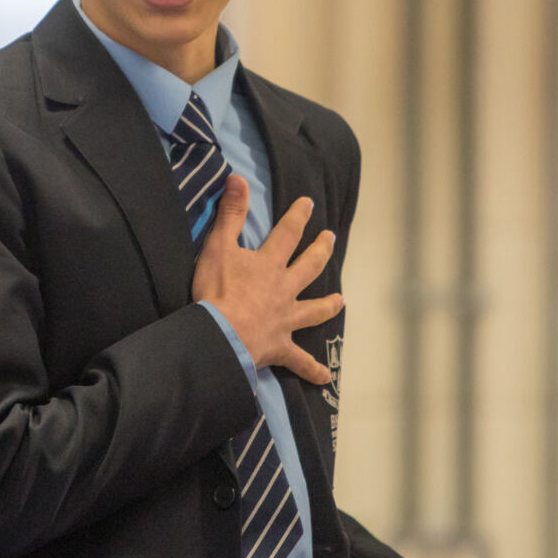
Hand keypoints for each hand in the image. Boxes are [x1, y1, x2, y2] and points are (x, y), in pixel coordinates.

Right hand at [191, 175, 342, 385]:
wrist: (220, 335)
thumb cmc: (216, 292)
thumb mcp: (218, 247)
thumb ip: (230, 214)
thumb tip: (237, 178)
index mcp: (269, 265)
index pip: (287, 234)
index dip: (297, 217)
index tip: (308, 204)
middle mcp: (284, 290)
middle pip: (308, 267)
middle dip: (320, 251)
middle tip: (331, 238)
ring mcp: (285, 319)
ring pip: (313, 311)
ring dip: (328, 305)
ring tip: (341, 300)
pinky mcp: (280, 347)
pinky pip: (300, 362)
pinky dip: (313, 371)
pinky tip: (326, 379)